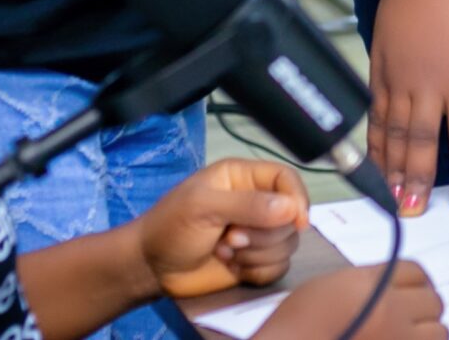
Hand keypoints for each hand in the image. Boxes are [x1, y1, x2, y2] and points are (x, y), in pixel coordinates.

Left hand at [136, 158, 308, 301]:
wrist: (151, 268)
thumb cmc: (169, 227)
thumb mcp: (202, 208)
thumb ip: (246, 205)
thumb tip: (291, 208)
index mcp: (243, 178)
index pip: (286, 179)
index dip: (297, 198)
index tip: (297, 221)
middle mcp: (255, 204)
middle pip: (291, 216)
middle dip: (263, 234)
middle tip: (231, 238)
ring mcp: (256, 235)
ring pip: (286, 244)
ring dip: (257, 254)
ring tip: (224, 251)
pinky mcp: (254, 262)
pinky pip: (277, 268)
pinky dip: (258, 271)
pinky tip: (232, 267)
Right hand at [260, 262, 445, 339]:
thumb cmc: (297, 326)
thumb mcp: (328, 289)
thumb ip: (364, 284)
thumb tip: (388, 288)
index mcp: (370, 285)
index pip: (416, 271)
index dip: (416, 281)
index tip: (412, 291)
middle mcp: (390, 311)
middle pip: (433, 300)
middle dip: (425, 307)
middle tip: (412, 316)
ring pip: (440, 331)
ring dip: (429, 333)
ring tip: (413, 336)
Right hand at [370, 0, 448, 216]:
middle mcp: (428, 86)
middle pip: (422, 144)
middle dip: (419, 182)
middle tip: (414, 213)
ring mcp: (398, 78)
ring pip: (394, 134)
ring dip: (393, 169)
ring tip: (393, 199)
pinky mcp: (378, 68)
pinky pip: (375, 114)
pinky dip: (375, 141)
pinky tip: (375, 160)